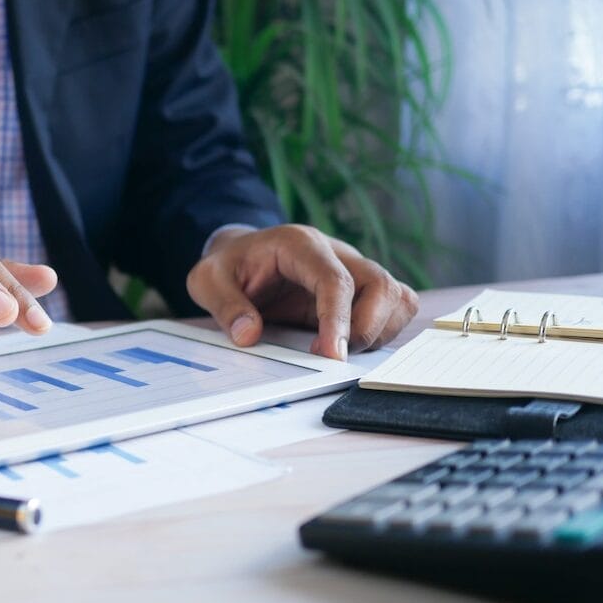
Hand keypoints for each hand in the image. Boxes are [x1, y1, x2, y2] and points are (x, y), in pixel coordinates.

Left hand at [186, 224, 417, 359]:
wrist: (240, 255)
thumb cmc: (228, 266)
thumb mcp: (207, 280)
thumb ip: (226, 306)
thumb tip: (249, 335)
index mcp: (300, 245)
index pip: (336, 280)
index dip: (338, 319)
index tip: (331, 355)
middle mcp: (336, 253)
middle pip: (381, 285)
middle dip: (366, 328)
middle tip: (331, 357)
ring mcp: (353, 270)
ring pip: (396, 296)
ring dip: (378, 331)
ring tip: (337, 350)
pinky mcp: (360, 290)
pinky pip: (394, 307)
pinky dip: (383, 330)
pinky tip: (350, 344)